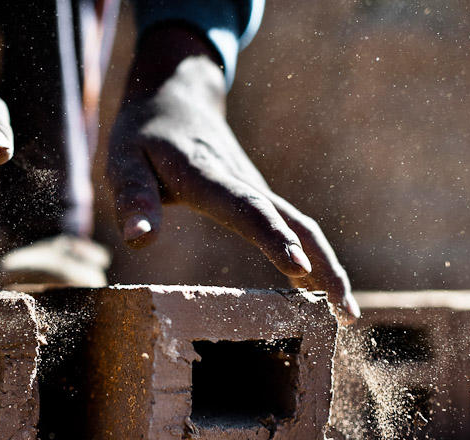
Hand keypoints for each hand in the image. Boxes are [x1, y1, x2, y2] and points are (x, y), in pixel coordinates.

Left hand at [107, 27, 358, 322]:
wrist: (174, 96)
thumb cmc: (142, 134)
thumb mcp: (122, 160)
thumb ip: (132, 198)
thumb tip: (140, 239)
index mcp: (207, 175)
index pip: (245, 208)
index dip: (272, 237)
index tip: (298, 267)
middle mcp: (242, 181)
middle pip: (295, 222)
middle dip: (324, 265)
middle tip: (345, 312)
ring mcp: (256, 188)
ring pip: (301, 226)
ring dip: (327, 267)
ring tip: (346, 314)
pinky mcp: (258, 196)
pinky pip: (291, 228)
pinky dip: (312, 258)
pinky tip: (318, 291)